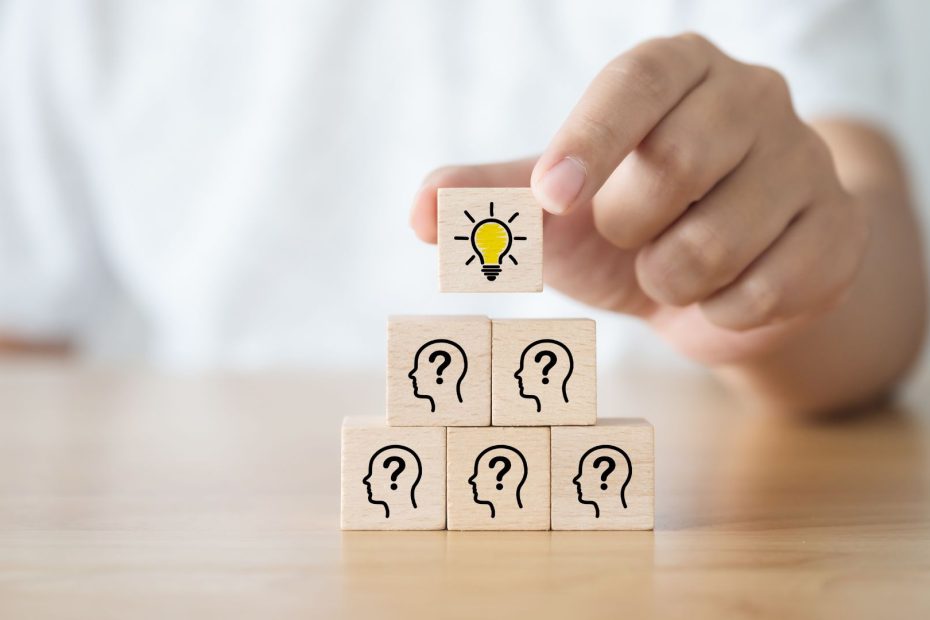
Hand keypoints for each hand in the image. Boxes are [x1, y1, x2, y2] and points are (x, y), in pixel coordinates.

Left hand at [411, 33, 868, 363]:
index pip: (636, 82)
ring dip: (670, 278)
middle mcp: (752, 97)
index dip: (589, 140)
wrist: (716, 282)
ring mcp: (806, 161)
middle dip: (628, 229)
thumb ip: (492, 204)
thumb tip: (419, 209)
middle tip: (630, 236)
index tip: (550, 197)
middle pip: (675, 164)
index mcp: (678, 71)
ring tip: (673, 265)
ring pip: (717, 241)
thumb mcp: (557, 213)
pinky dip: (721, 310)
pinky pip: (766, 290)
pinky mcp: (838, 231)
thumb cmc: (627, 228)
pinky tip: (723, 290)